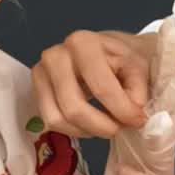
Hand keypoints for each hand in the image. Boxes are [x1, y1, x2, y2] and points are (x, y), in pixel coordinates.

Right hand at [32, 30, 154, 137]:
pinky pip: (50, 122)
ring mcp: (41, 73)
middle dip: (101, 126)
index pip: (101, 87)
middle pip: (73, 108)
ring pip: (58, 119)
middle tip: (120, 128)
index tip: (138, 120)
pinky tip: (90, 122)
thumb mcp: (139, 66)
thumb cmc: (123, 58)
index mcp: (83, 43)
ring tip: (106, 126)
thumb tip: (132, 114)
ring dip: (86, 130)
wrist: (107, 51)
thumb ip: (138, 90)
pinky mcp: (35, 90)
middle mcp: (55, 56)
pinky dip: (73, 129)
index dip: (122, 111)